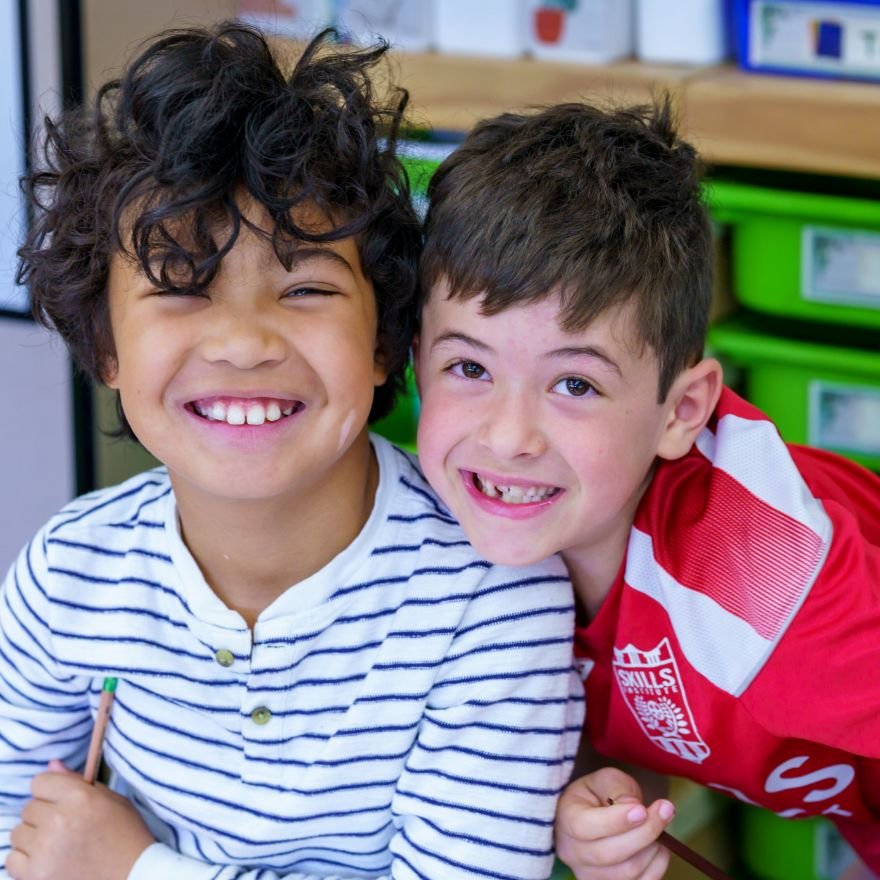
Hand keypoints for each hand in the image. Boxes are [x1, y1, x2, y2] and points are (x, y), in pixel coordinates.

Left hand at [6, 760, 154, 879]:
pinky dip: (26, 860)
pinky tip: (48, 860)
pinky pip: (12, 859)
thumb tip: (51, 765)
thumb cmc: (125, 836)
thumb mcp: (112, 801)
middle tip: (65, 827)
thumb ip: (79, 782)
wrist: (131, 876)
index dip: (50, 792)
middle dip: (43, 815)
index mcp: (80, 797)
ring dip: (34, 837)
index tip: (60, 801)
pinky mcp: (36, 875)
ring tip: (57, 845)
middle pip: (28, 808)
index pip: (39, 782)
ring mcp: (45, 849)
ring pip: (18, 833)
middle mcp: (59, 820)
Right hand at [555, 766, 675, 879]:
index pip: (585, 826)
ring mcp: (589, 875)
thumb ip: (616, 789)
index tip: (642, 809)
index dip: (615, 821)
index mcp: (565, 818)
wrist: (596, 814)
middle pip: (610, 854)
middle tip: (666, 810)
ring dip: (653, 848)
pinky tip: (659, 846)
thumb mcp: (604, 780)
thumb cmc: (599, 794)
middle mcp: (571, 852)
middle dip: (644, 833)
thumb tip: (634, 807)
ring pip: (628, 872)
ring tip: (660, 824)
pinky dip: (657, 866)